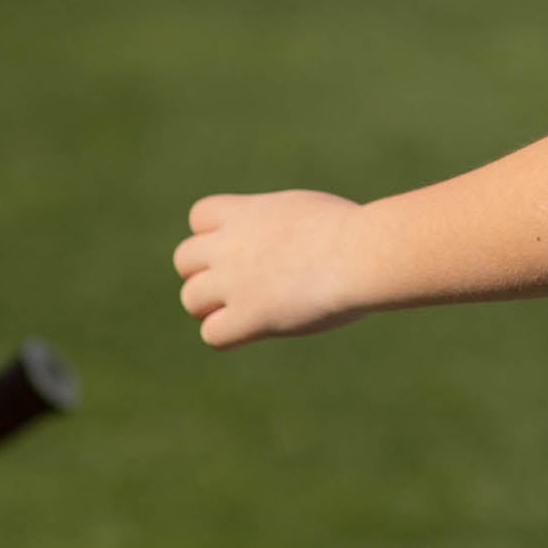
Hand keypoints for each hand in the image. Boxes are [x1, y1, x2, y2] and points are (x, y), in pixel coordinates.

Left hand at [175, 191, 370, 348]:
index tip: (245, 246)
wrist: (363, 253)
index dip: (214, 234)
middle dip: (206, 273)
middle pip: (184, 259)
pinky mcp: (249, 316)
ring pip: (191, 299)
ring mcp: (235, 281)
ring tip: (251, 309)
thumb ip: (281, 227)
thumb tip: (283, 245)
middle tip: (242, 284)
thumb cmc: (355, 233)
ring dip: (213, 307)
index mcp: (249, 212)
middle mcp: (231, 245)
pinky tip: (258, 329)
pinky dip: (229, 335)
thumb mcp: (309, 213)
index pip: (199, 217)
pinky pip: (212, 335)